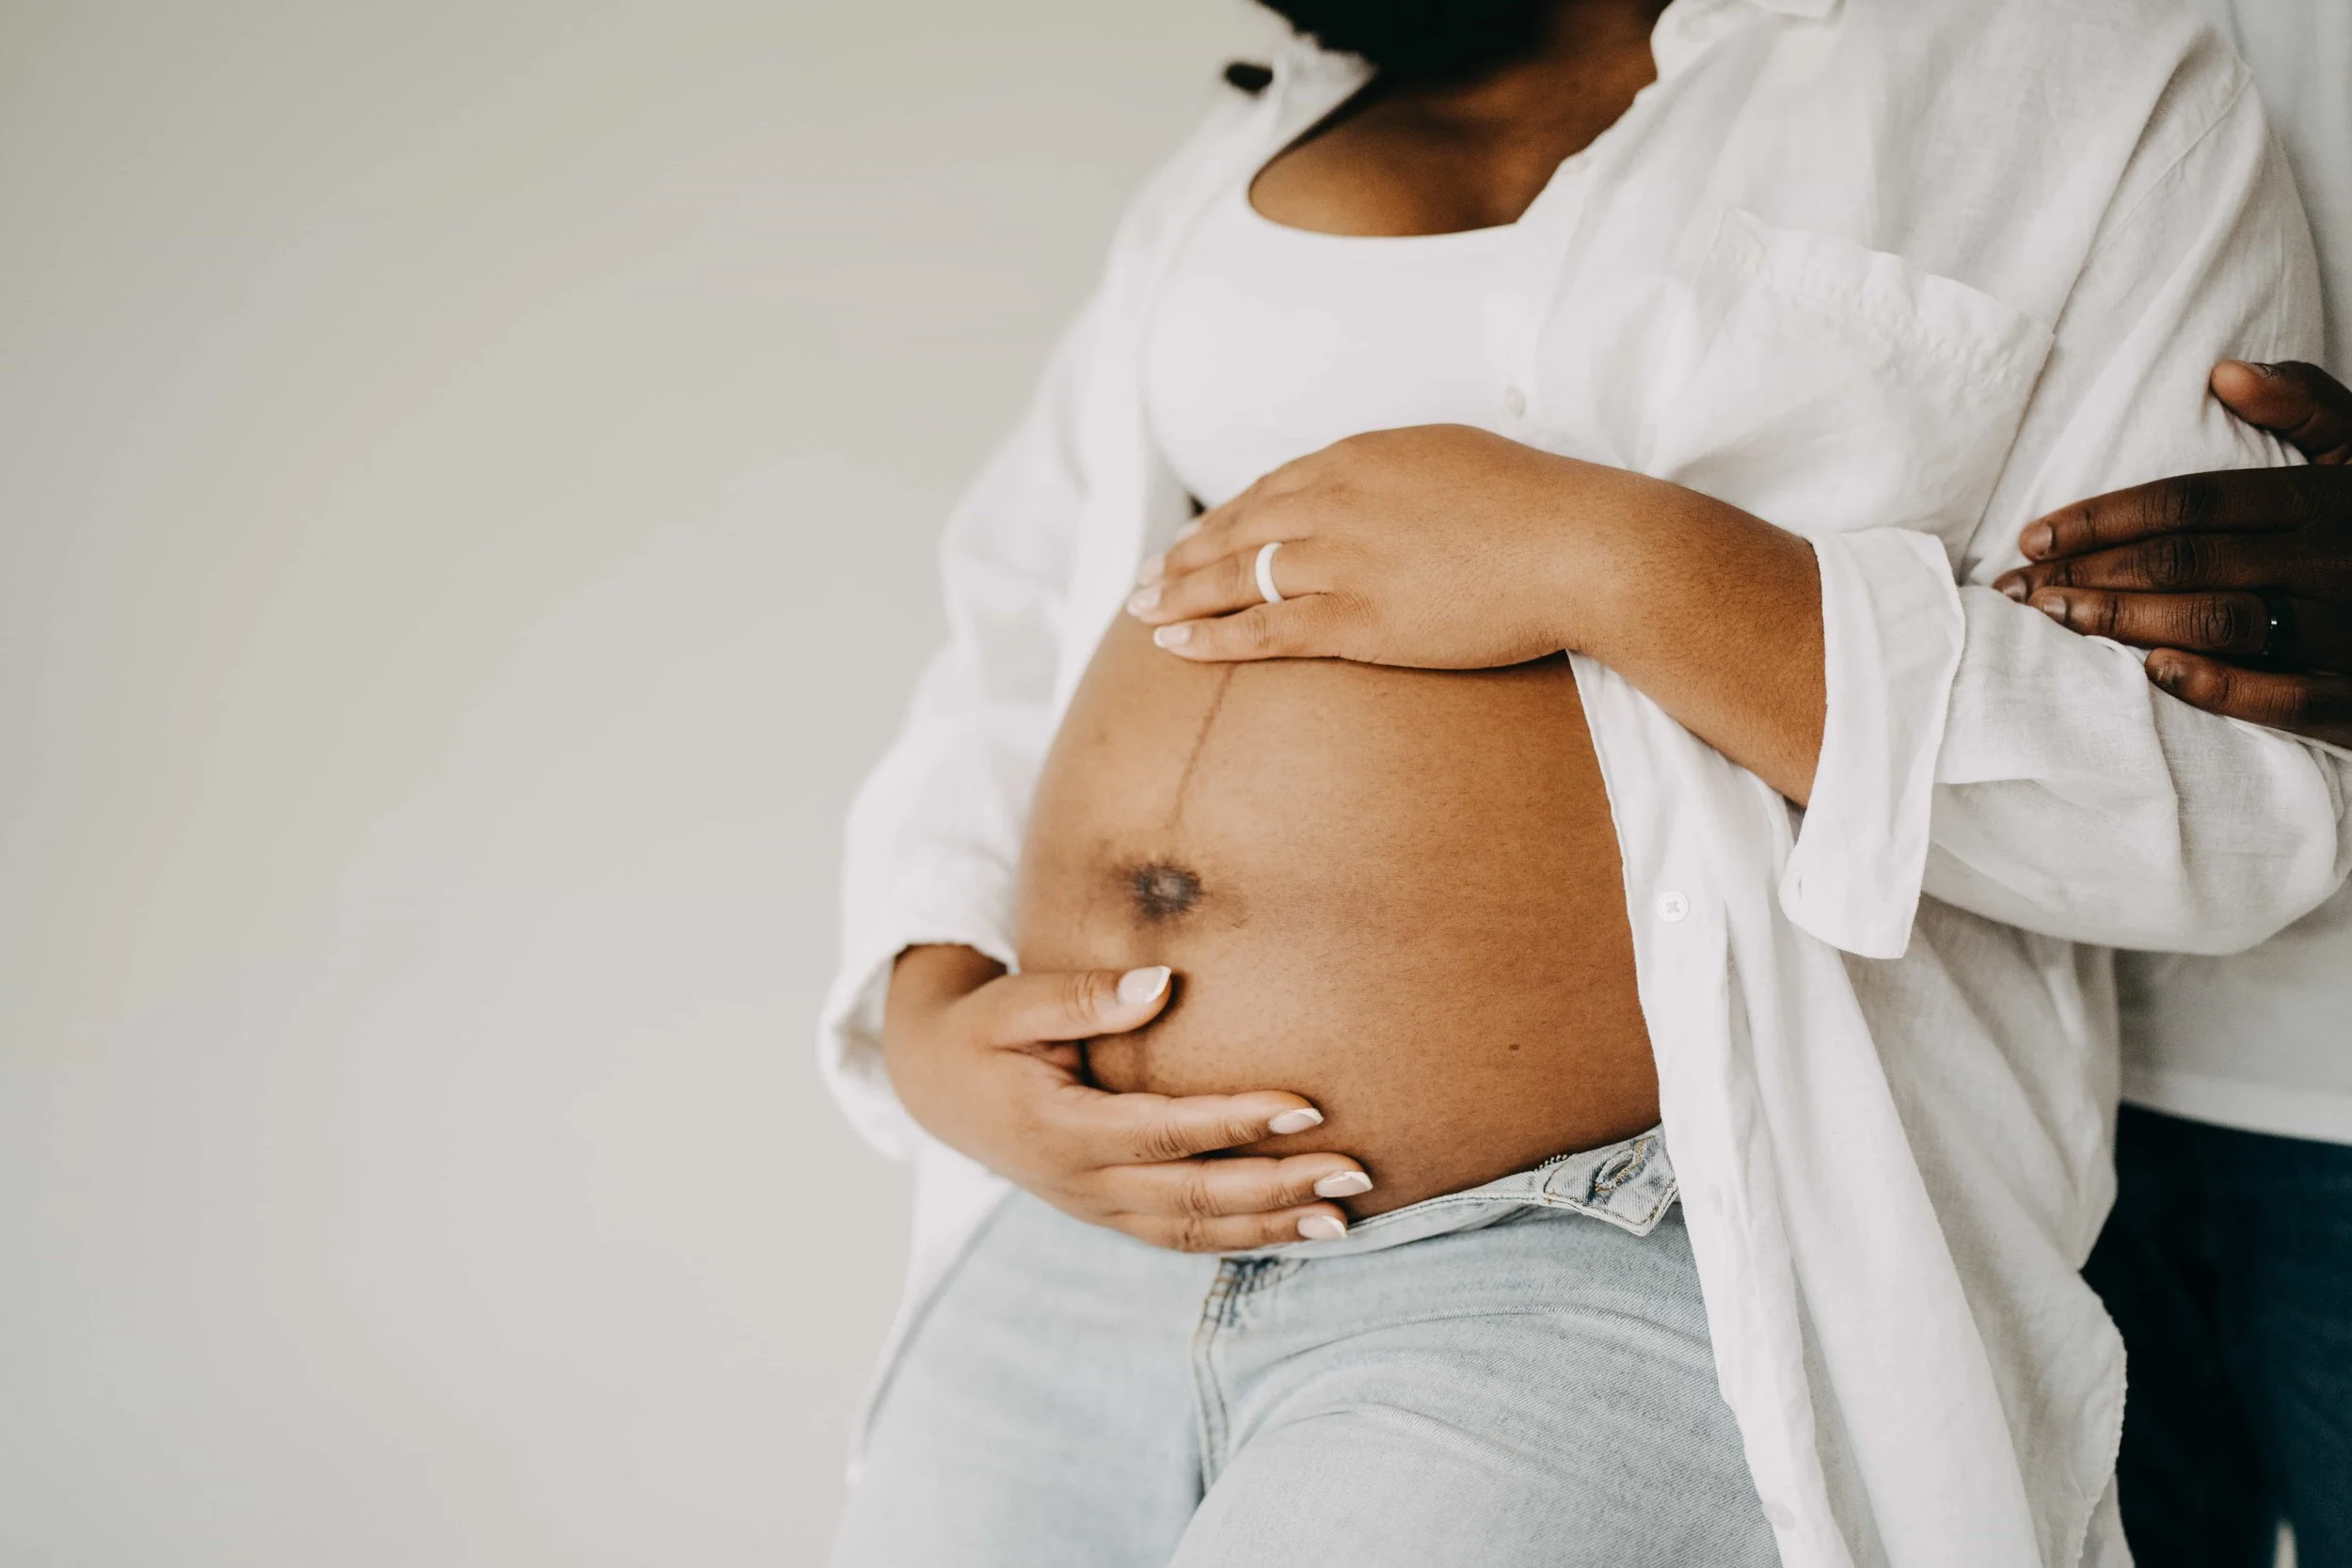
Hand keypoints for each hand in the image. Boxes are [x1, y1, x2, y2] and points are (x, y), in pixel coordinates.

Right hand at [880, 945, 1369, 1249]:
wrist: (938, 1087)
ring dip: (1272, 1228)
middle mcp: (1081, 1184)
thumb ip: (1086, 997)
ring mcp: (1096, 1209)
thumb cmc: (984, 1031)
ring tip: (1344, 1219)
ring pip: (1194, 1232)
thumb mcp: (1016, 1002)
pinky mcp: (1110, 1214)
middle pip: (1194, 1197)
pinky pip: (1183, 1239)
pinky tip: (1297, 1231)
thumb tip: (1162, 983)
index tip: (1307, 1107)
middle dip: (1278, 1188)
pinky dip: (1243, 1241)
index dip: (1237, 1124)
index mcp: (1059, 1131)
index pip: (1165, 1133)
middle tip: (1354, 1171)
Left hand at [1123, 424, 1672, 668]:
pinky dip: (1210, 638)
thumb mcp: (1454, 460)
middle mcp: (1335, 500)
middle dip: (1182, 556)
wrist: (1581, 545)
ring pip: (1235, 578)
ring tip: (1140, 613)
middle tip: (1143, 579)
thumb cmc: (1537, 506)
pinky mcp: (1358, 619)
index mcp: (1359, 455)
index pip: (1271, 488)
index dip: (1225, 518)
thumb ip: (1401, 474)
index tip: (1195, 537)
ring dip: (1178, 596)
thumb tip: (1381, 490)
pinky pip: (1263, 629)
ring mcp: (1343, 560)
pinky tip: (1172, 648)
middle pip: (1237, 529)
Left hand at [1993, 360, 2351, 746]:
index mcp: (2324, 498)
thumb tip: (2225, 370)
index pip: (2192, 502)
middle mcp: (2333, 558)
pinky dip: (2218, 685)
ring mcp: (2349, 628)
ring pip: (2221, 621)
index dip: (2105, 519)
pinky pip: (2288, 697)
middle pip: (2189, 563)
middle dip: (2092, 573)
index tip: (2034, 537)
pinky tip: (2152, 673)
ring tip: (2053, 622)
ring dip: (2127, 624)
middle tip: (2016, 590)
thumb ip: (2307, 405)